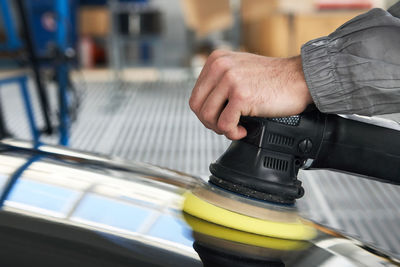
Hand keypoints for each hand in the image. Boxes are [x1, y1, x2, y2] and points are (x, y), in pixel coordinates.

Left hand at [189, 50, 312, 139]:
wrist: (301, 79)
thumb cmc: (273, 79)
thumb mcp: (239, 69)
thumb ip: (220, 81)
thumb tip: (204, 106)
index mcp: (216, 59)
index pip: (195, 94)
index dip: (206, 112)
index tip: (220, 117)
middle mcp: (220, 66)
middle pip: (197, 107)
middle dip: (210, 122)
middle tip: (227, 126)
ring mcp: (230, 80)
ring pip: (207, 117)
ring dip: (221, 128)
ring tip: (236, 127)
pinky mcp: (241, 96)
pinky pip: (224, 125)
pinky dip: (233, 133)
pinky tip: (244, 129)